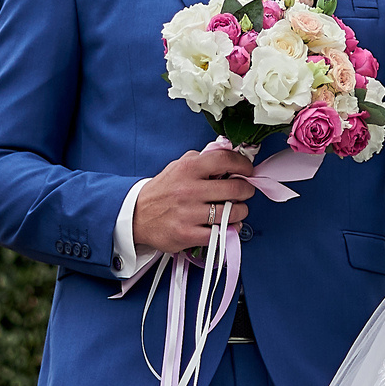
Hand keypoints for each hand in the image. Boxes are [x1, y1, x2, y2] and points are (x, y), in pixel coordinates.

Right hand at [134, 146, 255, 255]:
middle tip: (245, 191)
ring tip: (236, 209)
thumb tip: (225, 151)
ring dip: (240, 211)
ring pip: (232, 213)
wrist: (137, 215)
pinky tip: (227, 225)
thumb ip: (201, 158)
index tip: (247, 171)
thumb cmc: (162, 191)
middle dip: (246, 190)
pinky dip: (229, 230)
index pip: (225, 160)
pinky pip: (220, 233)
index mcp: (188, 169)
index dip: (243, 165)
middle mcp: (189, 190)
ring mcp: (189, 214)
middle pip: (235, 188)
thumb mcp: (178, 166)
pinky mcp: (187, 234)